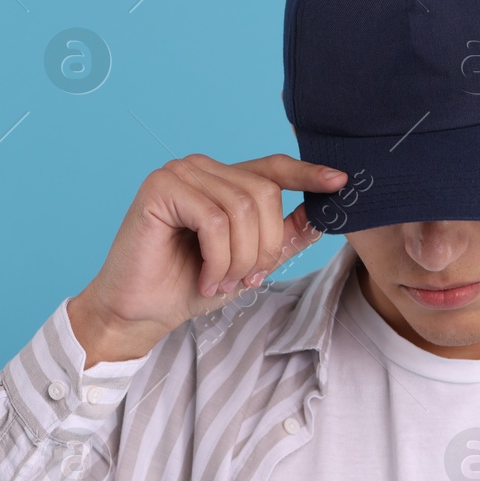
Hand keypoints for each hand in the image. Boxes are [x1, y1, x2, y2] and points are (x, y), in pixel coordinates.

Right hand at [67, 153, 347, 365]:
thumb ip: (281, 238)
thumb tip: (322, 217)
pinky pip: (214, 220)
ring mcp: (178, 173)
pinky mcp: (160, 188)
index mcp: (220, 179)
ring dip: (239, 258)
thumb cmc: (186, 285)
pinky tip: (206, 278)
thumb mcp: (248, 263)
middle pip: (264, 193)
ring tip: (221, 283)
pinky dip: (218, 258)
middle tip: (244, 280)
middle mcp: (200, 167)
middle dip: (263, 246)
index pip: (272, 167)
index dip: (307, 174)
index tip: (341, 182)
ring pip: (241, 208)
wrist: (138, 312)